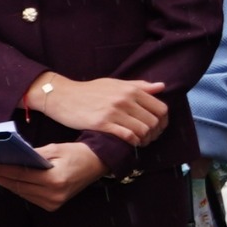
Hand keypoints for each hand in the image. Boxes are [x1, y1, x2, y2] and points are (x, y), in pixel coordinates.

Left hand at [0, 143, 104, 210]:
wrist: (98, 164)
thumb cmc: (77, 153)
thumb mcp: (54, 149)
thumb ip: (31, 155)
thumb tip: (8, 157)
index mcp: (55, 180)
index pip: (19, 175)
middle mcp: (53, 195)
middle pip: (17, 185)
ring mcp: (53, 203)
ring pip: (20, 192)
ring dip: (3, 182)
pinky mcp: (52, 205)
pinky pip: (28, 195)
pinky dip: (16, 186)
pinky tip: (4, 179)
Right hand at [27, 73, 168, 145]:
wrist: (62, 96)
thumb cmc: (90, 90)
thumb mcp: (115, 83)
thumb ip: (139, 86)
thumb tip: (162, 86)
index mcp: (131, 90)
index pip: (161, 108)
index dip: (163, 121)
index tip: (158, 128)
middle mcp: (125, 100)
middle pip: (154, 122)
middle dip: (155, 133)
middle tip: (149, 138)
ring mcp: (114, 112)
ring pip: (143, 130)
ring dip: (144, 139)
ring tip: (139, 142)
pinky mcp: (102, 123)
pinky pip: (127, 136)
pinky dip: (132, 142)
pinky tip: (129, 142)